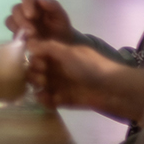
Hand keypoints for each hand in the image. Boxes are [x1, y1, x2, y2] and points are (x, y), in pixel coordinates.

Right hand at [6, 0, 74, 41]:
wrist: (62, 46)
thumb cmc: (61, 28)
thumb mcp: (61, 16)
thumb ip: (52, 6)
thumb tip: (41, 0)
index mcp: (36, 4)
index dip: (26, 4)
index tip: (30, 15)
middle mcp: (25, 12)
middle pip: (16, 9)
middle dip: (21, 20)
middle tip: (31, 32)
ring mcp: (20, 24)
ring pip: (10, 21)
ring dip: (17, 28)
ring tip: (29, 39)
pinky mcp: (17, 36)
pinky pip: (11, 35)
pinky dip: (17, 38)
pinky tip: (26, 44)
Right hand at [25, 38, 143, 121]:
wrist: (114, 90)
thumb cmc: (92, 67)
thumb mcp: (70, 53)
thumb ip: (48, 47)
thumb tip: (28, 43)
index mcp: (60, 54)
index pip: (38, 54)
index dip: (33, 58)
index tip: (37, 62)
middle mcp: (58, 68)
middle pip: (36, 70)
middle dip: (34, 73)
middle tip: (41, 77)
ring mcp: (60, 85)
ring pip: (40, 86)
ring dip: (38, 86)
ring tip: (44, 89)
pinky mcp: (64, 100)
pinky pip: (48, 100)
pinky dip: (45, 100)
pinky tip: (47, 99)